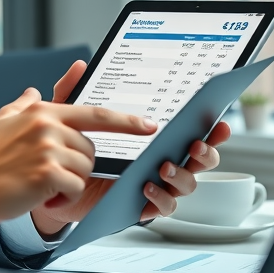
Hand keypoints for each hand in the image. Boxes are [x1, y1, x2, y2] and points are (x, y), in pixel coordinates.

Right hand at [0, 79, 157, 233]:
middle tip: (46, 175)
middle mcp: (46, 125)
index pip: (94, 113)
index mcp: (41, 111)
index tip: (147, 125)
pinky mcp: (47, 173)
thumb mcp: (2, 122)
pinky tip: (40, 198)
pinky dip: (62, 200)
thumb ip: (23, 105)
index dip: (125, 120)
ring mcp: (47, 148)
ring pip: (84, 170)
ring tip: (40, 185)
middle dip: (75, 167)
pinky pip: (75, 188)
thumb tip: (34, 91)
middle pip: (90, 150)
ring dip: (67, 184)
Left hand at [28, 61, 231, 236]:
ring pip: (187, 184)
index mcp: (155, 138)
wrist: (55, 183)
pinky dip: (160, 199)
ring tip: (164, 167)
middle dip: (206, 152)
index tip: (218, 121)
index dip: (212, 129)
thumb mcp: (70, 117)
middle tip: (193, 144)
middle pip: (201, 160)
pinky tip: (146, 186)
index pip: (192, 132)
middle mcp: (161, 161)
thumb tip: (80, 65)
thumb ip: (73, 91)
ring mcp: (154, 184)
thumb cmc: (72, 147)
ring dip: (182, 176)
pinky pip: (163, 207)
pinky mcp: (140, 205)